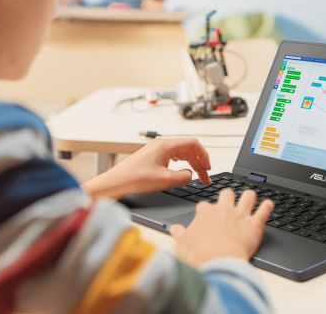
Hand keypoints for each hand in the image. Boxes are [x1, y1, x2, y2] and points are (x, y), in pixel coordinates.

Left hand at [82, 138, 210, 199]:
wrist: (117, 182)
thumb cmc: (135, 179)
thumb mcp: (166, 180)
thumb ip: (184, 176)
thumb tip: (190, 175)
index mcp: (166, 145)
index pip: (193, 144)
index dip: (204, 155)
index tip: (208, 167)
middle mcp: (162, 144)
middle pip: (188, 149)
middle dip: (199, 163)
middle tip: (205, 178)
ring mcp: (156, 149)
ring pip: (181, 153)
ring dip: (191, 164)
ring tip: (197, 176)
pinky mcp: (152, 156)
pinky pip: (173, 156)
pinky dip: (182, 163)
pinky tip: (182, 170)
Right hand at [171, 190, 273, 267]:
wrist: (219, 261)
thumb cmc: (201, 254)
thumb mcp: (183, 243)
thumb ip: (179, 233)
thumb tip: (175, 229)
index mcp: (206, 213)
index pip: (205, 205)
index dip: (207, 210)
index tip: (207, 215)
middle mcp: (224, 210)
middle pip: (227, 193)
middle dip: (229, 196)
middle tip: (229, 202)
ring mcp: (240, 215)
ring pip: (248, 196)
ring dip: (250, 197)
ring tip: (250, 198)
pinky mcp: (255, 224)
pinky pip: (264, 210)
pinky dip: (268, 206)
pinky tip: (269, 204)